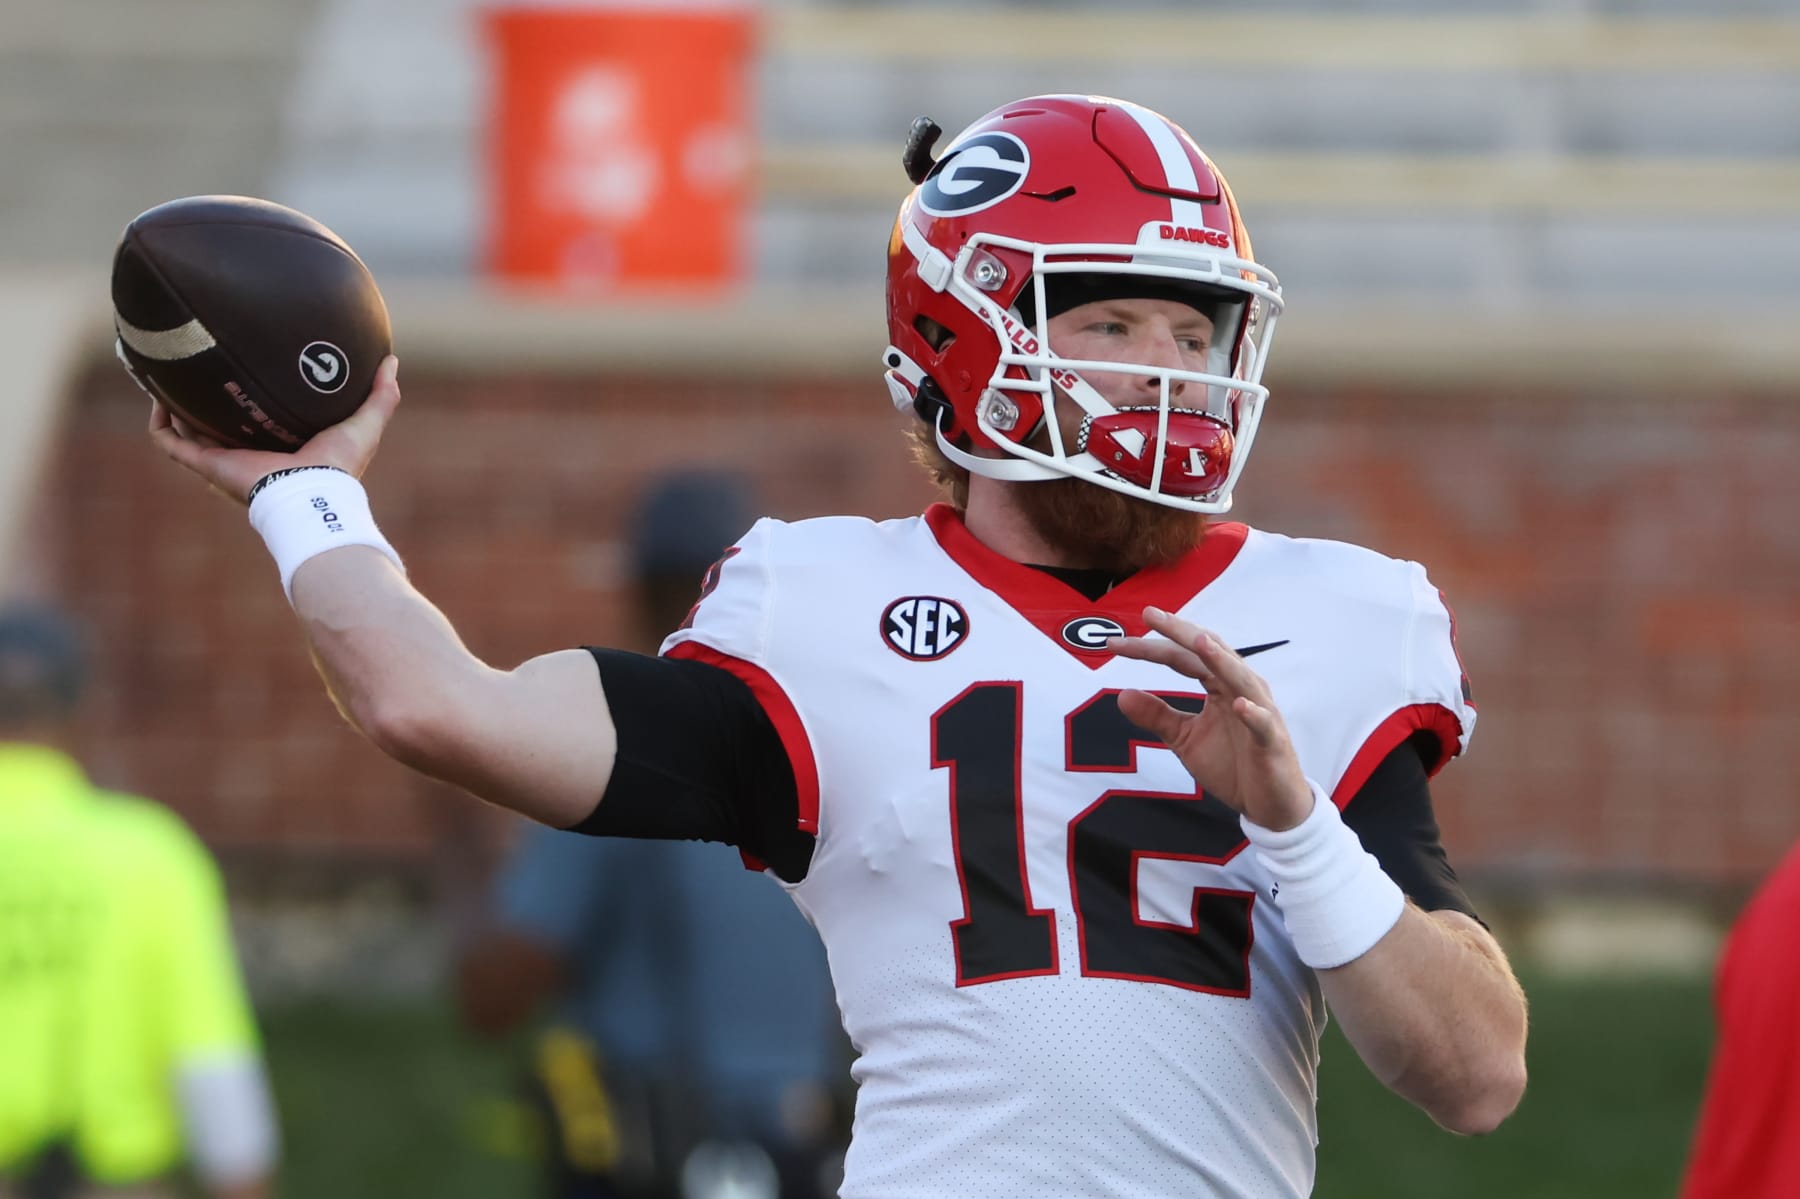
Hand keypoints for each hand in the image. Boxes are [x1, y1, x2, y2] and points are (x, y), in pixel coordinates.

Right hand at [148, 355, 401, 504]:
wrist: (311, 495)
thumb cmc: (339, 467)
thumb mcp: (365, 424)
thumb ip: (381, 396)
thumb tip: (391, 361)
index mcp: (278, 444)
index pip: (257, 417)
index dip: (248, 394)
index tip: (242, 365)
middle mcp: (247, 452)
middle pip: (215, 423)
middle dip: (201, 398)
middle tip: (193, 363)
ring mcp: (223, 459)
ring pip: (186, 429)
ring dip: (173, 404)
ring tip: (164, 373)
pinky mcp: (206, 464)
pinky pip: (170, 442)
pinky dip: (160, 421)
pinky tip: (158, 396)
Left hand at [1108, 605, 1313, 830]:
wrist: (1268, 805)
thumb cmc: (1232, 765)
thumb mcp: (1185, 739)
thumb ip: (1158, 716)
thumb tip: (1121, 695)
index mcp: (1219, 686)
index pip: (1181, 658)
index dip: (1149, 648)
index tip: (1113, 645)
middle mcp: (1240, 689)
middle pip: (1209, 653)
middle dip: (1180, 633)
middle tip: (1149, 616)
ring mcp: (1259, 712)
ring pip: (1240, 678)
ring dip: (1220, 660)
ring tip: (1198, 642)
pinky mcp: (1271, 741)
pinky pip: (1262, 724)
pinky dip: (1251, 713)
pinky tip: (1238, 705)